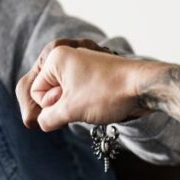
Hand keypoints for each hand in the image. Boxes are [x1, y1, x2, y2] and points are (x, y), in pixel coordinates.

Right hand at [17, 43, 156, 131]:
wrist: (143, 87)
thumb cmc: (107, 94)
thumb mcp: (70, 110)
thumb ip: (47, 118)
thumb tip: (43, 122)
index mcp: (56, 59)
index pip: (36, 92)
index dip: (51, 105)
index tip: (71, 102)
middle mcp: (67, 58)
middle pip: (50, 93)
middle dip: (63, 106)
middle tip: (83, 103)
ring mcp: (82, 66)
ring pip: (65, 96)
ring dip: (75, 107)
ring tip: (93, 104)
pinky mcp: (94, 76)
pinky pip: (79, 94)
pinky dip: (85, 104)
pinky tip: (99, 104)